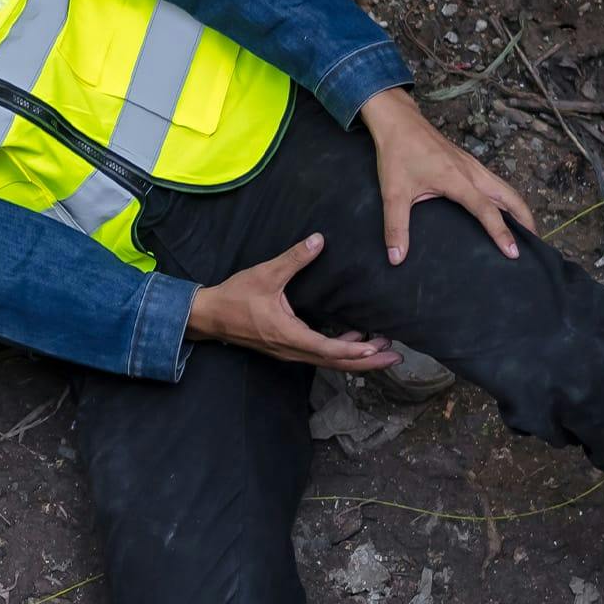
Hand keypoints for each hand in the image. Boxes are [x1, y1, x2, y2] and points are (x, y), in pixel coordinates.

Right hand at [188, 235, 402, 371]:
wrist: (208, 317)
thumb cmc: (234, 297)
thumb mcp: (265, 274)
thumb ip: (293, 259)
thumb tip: (318, 240)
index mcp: (288, 335)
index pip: (327, 349)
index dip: (353, 350)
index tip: (375, 348)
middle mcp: (291, 350)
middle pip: (334, 363)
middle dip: (366, 362)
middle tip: (395, 357)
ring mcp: (288, 352)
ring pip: (328, 362)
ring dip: (356, 358)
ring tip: (382, 350)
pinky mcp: (285, 348)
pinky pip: (318, 356)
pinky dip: (340, 352)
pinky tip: (354, 341)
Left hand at [359, 87, 534, 264]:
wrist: (399, 123)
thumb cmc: (397, 155)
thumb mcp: (392, 194)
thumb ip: (395, 227)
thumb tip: (396, 258)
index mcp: (457, 180)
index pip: (487, 210)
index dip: (501, 232)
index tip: (514, 252)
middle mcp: (472, 172)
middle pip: (510, 197)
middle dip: (525, 219)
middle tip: (534, 243)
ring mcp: (472, 166)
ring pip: (505, 188)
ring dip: (519, 207)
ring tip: (525, 229)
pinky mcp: (468, 162)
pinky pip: (495, 182)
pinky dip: (506, 197)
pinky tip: (502, 208)